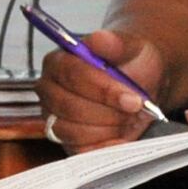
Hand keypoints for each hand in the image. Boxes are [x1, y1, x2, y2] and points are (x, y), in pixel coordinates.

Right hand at [39, 29, 168, 147]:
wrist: (138, 85)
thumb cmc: (132, 64)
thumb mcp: (133, 48)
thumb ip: (116, 43)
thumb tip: (99, 38)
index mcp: (58, 62)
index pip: (72, 75)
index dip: (104, 90)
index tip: (133, 99)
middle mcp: (48, 90)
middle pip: (70, 107)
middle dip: (109, 112)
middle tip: (135, 109)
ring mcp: (52, 117)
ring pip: (74, 131)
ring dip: (108, 127)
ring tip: (127, 117)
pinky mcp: (63, 140)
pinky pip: (79, 150)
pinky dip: (104, 145)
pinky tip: (121, 136)